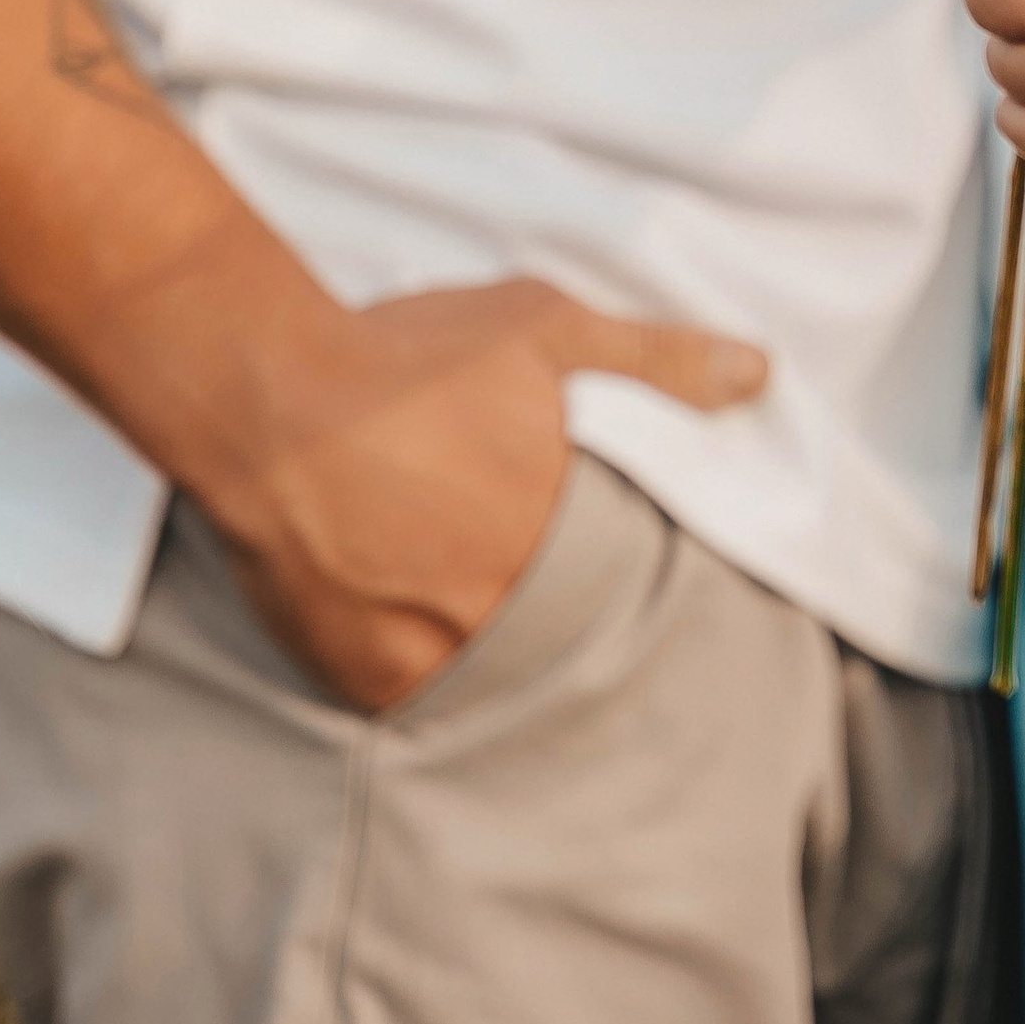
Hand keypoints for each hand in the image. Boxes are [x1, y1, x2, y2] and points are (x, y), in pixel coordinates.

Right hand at [194, 277, 766, 710]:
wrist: (264, 400)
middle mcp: (513, 620)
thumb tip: (760, 377)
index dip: (633, 575)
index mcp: (571, 542)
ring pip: (497, 673)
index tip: (625, 562)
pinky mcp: (368, 686)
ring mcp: (439, 664)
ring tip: (473, 598)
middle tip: (533, 574)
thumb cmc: (409, 358)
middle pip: (567, 639)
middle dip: (567, 614)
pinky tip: (417, 615)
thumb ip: (658, 360)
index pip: (636, 589)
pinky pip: (420, 695)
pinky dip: (427, 663)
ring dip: (497, 644)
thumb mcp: (546, 328)